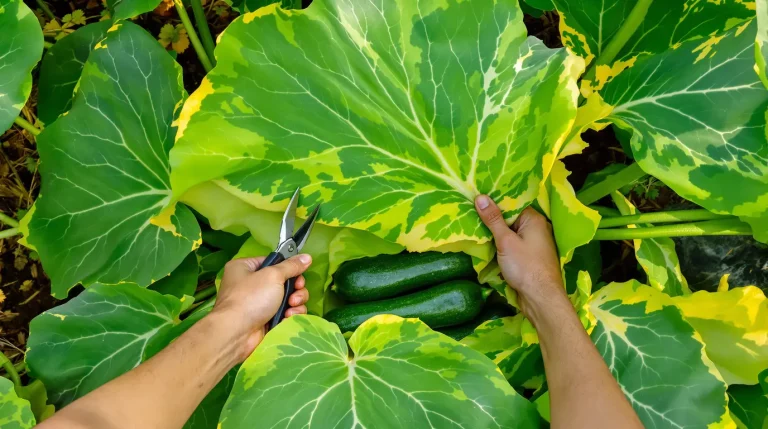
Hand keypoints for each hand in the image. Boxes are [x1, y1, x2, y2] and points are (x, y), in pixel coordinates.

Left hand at [211, 254, 311, 360]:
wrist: (237, 333)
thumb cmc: (251, 298)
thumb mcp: (273, 276)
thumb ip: (291, 266)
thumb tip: (307, 257)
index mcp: (245, 268)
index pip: (273, 262)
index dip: (288, 268)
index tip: (298, 274)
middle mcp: (251, 284)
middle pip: (284, 281)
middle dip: (295, 288)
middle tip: (295, 293)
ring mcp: (258, 303)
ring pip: (288, 298)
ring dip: (295, 302)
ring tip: (291, 307)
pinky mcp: (266, 319)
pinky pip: (285, 313)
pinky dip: (289, 315)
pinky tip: (287, 318)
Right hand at [474, 195, 570, 326]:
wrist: (541, 298)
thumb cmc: (525, 266)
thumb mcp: (505, 241)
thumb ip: (493, 219)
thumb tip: (480, 197)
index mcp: (534, 219)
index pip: (512, 204)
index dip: (494, 203)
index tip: (476, 201)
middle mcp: (537, 228)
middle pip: (511, 219)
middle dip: (493, 220)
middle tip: (471, 214)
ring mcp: (535, 244)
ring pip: (511, 234)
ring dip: (496, 236)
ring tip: (475, 230)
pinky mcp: (530, 257)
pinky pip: (514, 246)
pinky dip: (502, 247)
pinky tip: (487, 247)